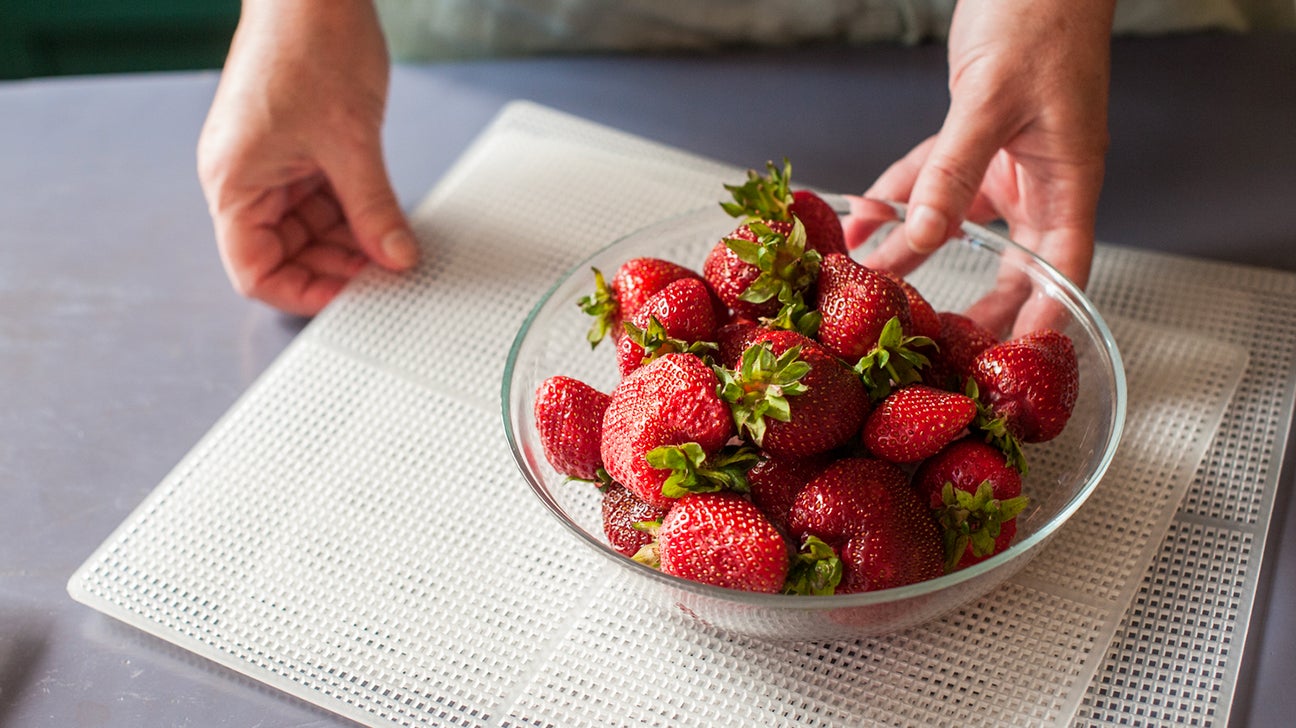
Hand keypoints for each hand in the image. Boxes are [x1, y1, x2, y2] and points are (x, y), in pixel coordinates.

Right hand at [197, 0, 417, 315]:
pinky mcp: (298, 149)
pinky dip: (355, 214)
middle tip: (388, 275)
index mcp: (234, 182)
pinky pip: (324, 200)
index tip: (351, 299)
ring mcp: (272, 164)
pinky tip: (386, 221)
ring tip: (394, 249)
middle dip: (336, 266)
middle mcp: (246, 178)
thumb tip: (395, 257)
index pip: (255, 270)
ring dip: (351, 242)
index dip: (302, 292)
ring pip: (309, 229)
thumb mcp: (352, 142)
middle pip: (285, 253)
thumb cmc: (308, 44)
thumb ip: (373, 208)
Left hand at [846, 0, 1114, 329]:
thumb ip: (953, 170)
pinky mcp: (973, 137)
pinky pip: (930, 180)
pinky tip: (861, 222)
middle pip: (1012, 262)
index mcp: (1068, 177)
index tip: (1015, 359)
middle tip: (943, 346)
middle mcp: (1038, 178)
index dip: (1044, 316)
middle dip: (978, 304)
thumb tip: (923, 235)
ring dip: (916, 253)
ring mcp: (1005, 160)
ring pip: (957, 223)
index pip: (1064, 267)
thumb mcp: (992, 100)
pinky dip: (896, 200)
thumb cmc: (1038, 18)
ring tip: (876, 290)